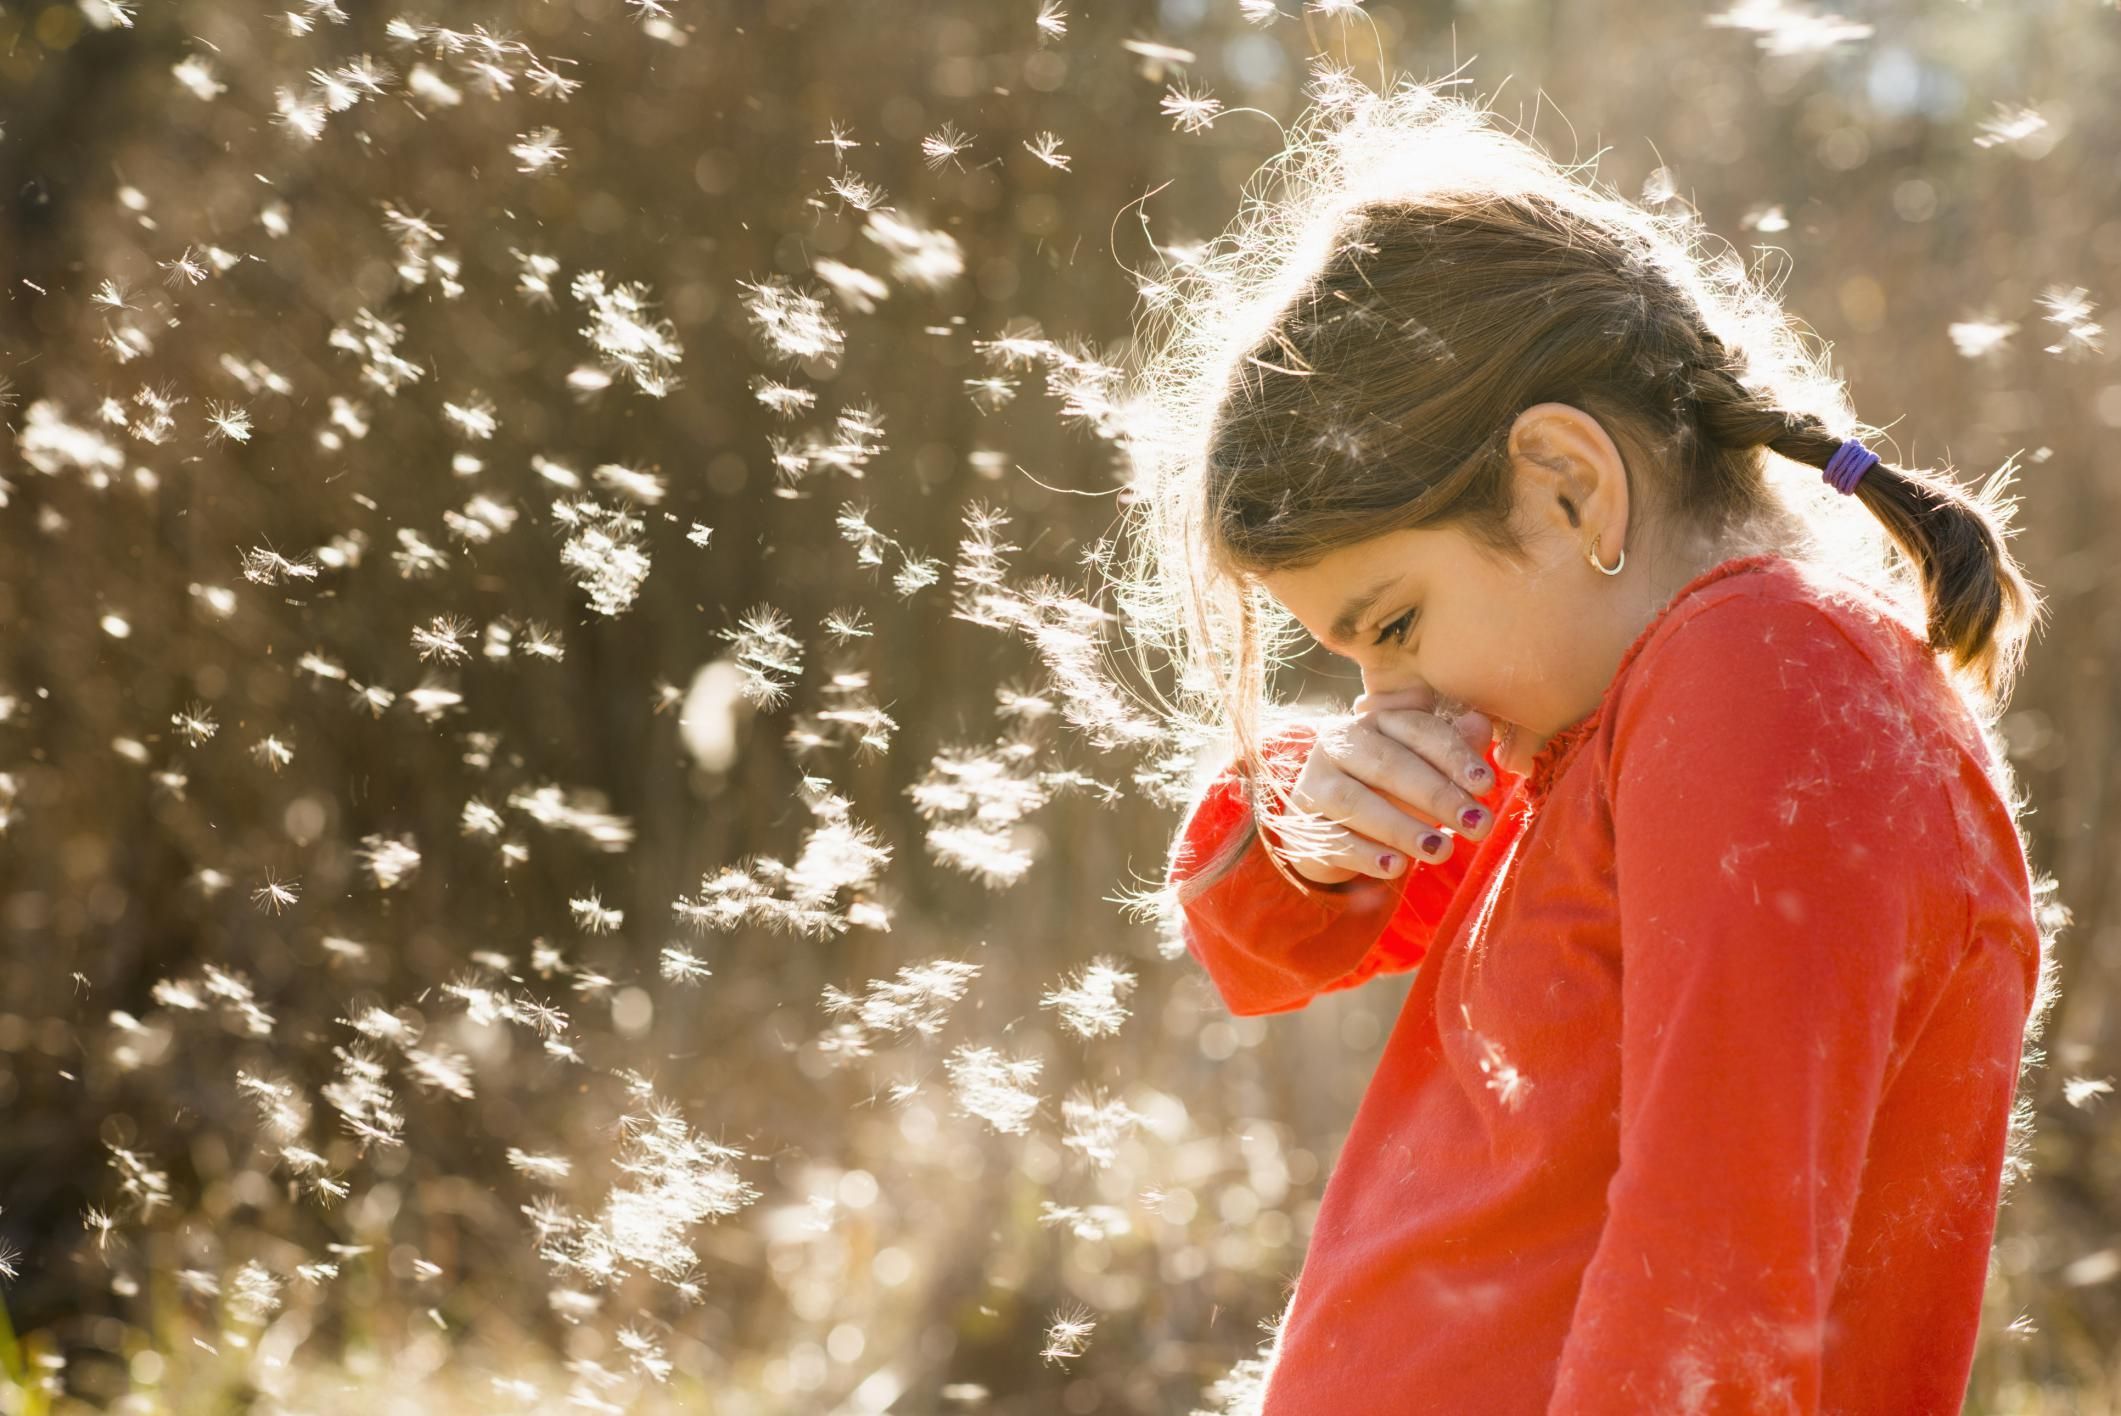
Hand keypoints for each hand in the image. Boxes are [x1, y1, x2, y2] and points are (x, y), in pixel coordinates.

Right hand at [1275, 685, 1498, 885]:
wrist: (1328, 820)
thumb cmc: (1388, 787)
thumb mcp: (1422, 765)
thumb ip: (1451, 747)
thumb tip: (1482, 724)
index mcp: (1376, 720)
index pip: (1417, 729)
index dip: (1453, 755)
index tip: (1486, 785)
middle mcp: (1340, 743)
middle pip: (1387, 764)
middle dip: (1436, 795)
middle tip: (1478, 825)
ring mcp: (1315, 782)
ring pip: (1354, 802)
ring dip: (1400, 827)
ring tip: (1441, 850)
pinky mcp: (1302, 823)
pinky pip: (1333, 839)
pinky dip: (1365, 855)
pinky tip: (1396, 868)